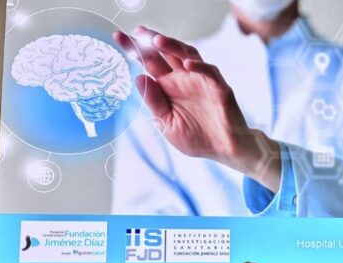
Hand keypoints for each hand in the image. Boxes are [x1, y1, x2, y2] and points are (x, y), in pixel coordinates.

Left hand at [113, 26, 281, 191]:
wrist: (225, 150)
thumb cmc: (198, 139)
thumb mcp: (167, 124)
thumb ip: (154, 102)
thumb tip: (139, 78)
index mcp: (168, 87)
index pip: (148, 63)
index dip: (134, 49)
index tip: (117, 38)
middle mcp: (183, 79)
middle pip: (165, 53)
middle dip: (150, 40)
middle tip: (137, 32)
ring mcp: (201, 80)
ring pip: (186, 54)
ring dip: (173, 46)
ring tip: (157, 41)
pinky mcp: (218, 87)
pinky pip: (209, 72)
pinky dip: (199, 67)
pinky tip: (186, 65)